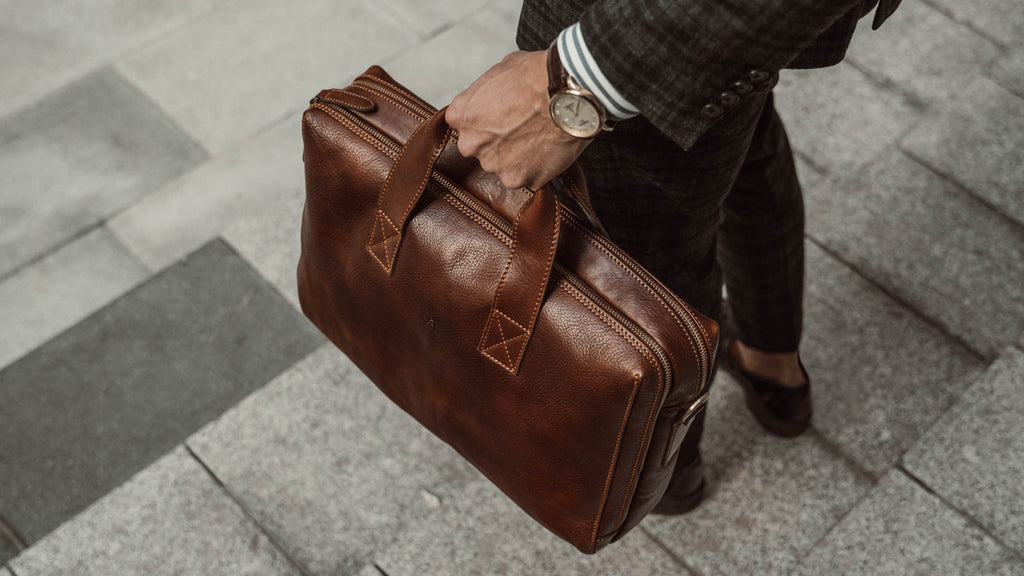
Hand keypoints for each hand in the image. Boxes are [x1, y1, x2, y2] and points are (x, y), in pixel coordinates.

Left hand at [446, 50, 590, 190]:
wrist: (567, 94)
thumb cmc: (535, 77)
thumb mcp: (500, 70)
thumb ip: (486, 93)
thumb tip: (493, 95)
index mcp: (462, 116)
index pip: (465, 123)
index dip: (486, 118)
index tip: (501, 114)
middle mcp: (472, 144)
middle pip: (482, 147)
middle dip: (498, 140)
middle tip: (521, 126)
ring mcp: (496, 165)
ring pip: (504, 164)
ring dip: (518, 155)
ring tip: (539, 136)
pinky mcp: (521, 179)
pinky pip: (528, 176)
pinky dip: (538, 167)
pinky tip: (549, 148)